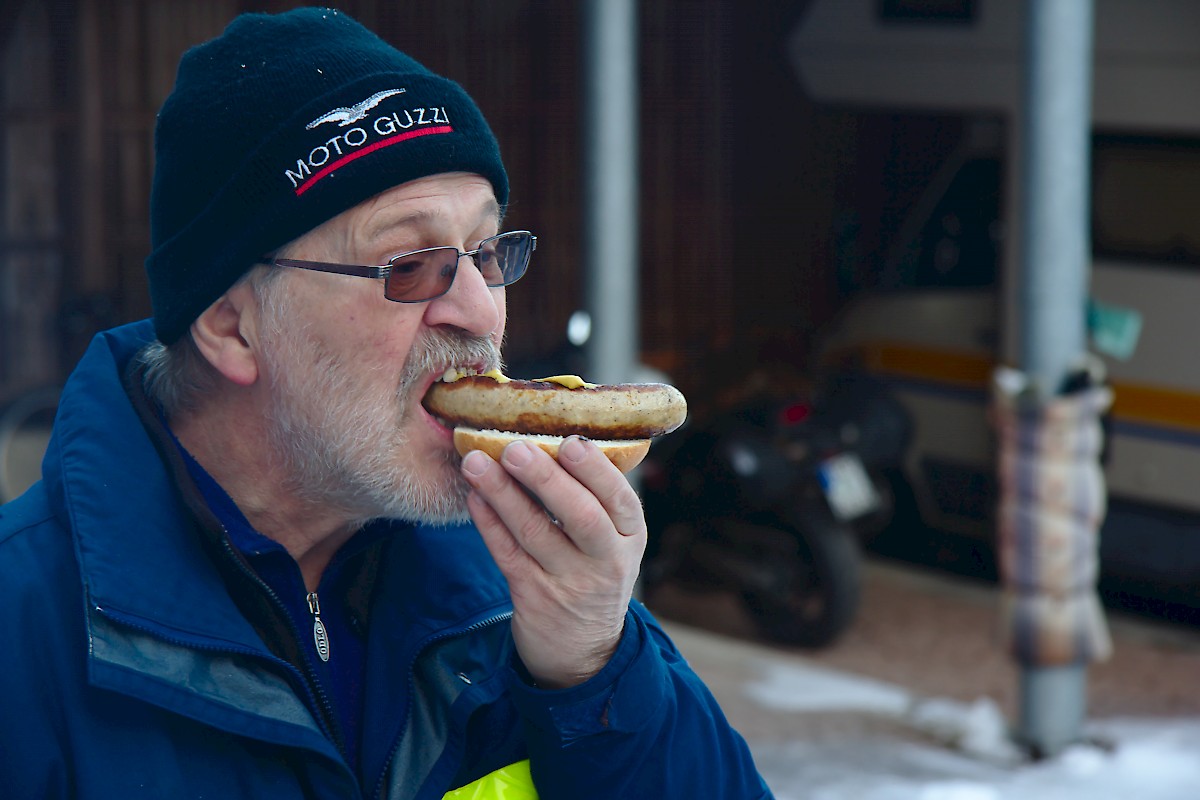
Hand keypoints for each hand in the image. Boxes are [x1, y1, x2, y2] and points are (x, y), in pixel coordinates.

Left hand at [460, 436, 645, 688]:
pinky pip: (507, 554)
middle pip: (580, 516)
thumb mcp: (613, 542)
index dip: (596, 470)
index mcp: (630, 537)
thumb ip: (595, 497)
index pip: (620, 500)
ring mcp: (569, 583)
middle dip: (546, 478)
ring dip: (503, 492)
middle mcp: (605, 561)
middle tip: (515, 446)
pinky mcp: (534, 598)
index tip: (571, 441)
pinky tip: (474, 496)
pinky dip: (488, 522)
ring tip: (476, 461)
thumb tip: (556, 433)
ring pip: (534, 532)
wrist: (581, 653)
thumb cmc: (593, 574)